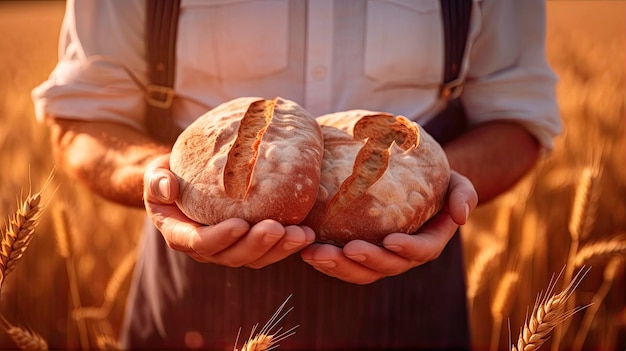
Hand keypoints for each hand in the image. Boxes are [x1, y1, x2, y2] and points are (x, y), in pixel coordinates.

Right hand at [143, 155, 314, 267]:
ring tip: (302, 234)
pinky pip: (268, 250)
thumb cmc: (170, 175)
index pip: (199, 243)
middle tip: (278, 228)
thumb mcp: (155, 173)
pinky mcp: (249, 242)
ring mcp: (229, 248)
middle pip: (232, 255)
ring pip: (255, 257)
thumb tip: (168, 187)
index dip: (219, 237)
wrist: (184, 182)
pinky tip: (307, 233)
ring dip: (279, 249)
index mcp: (181, 234)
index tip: (240, 223)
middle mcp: (206, 248)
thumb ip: (156, 181)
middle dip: (257, 245)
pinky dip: (287, 244)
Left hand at [300, 171, 476, 283]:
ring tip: (314, 253)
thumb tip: (461, 216)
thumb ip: (463, 194)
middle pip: (386, 267)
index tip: (390, 240)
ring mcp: (378, 257)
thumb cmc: (434, 178)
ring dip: (336, 266)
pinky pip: (342, 264)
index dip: (409, 250)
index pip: (423, 251)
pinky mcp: (356, 253)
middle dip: (365, 262)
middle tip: (345, 249)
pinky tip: (305, 249)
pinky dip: (325, 260)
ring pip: (359, 271)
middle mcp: (403, 255)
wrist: (410, 180)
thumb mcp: (455, 180)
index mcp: (429, 241)